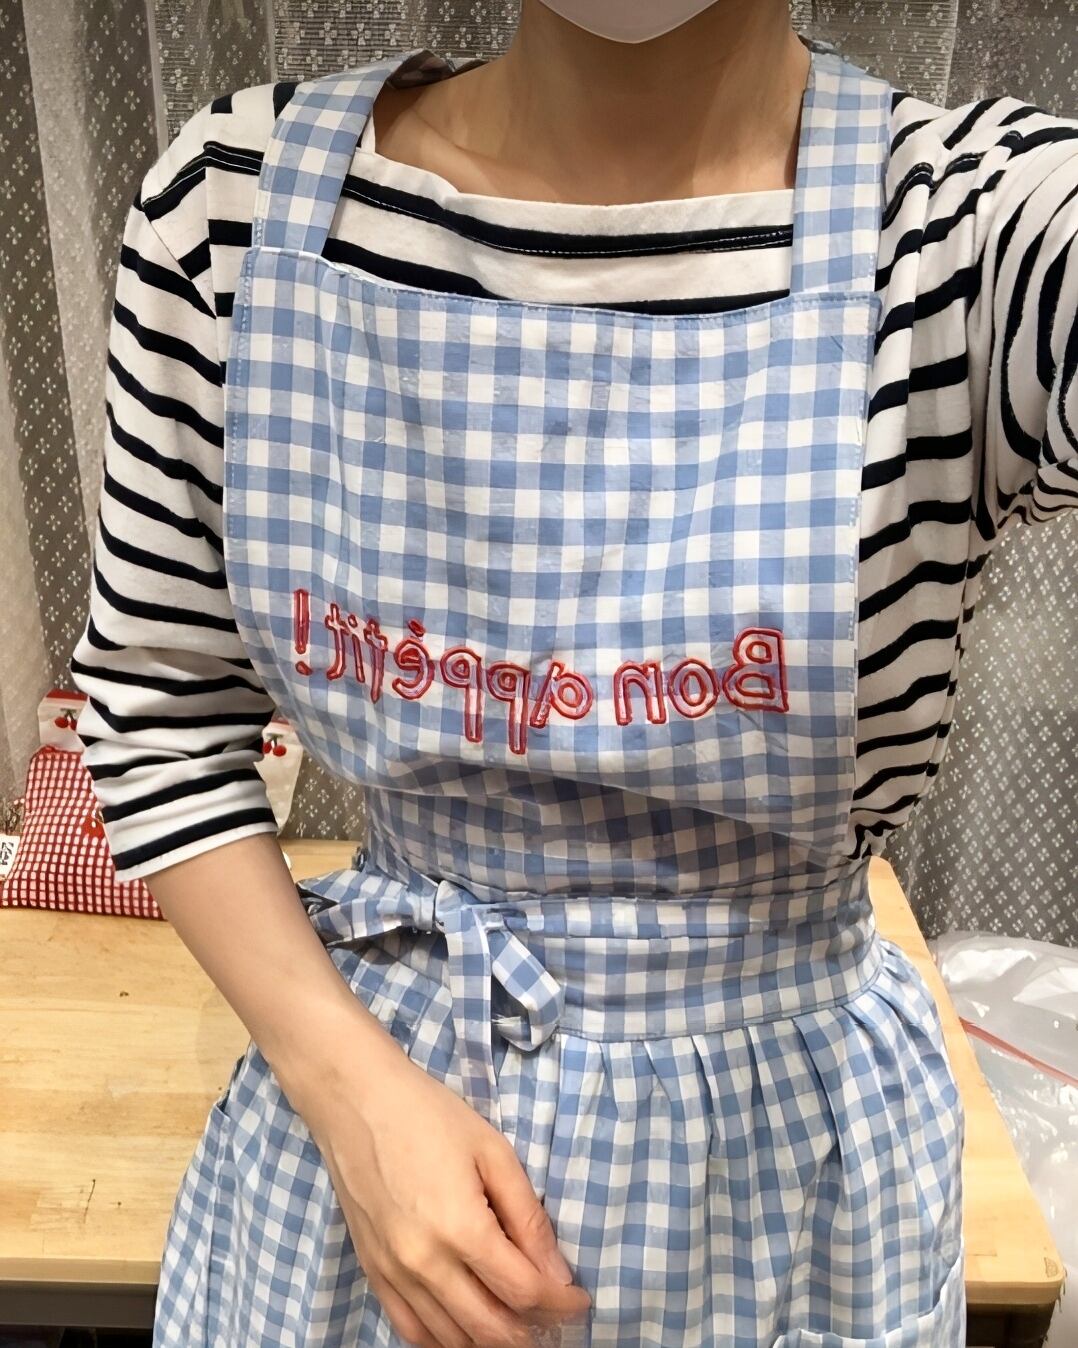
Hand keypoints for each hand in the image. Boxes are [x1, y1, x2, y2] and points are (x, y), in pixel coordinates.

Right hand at [289, 1033, 592, 1347]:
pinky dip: (446, 1340)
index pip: (523, 1292)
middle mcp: (424, 1264)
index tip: (579, 1299)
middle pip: (491, 1329)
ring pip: (452, 1339)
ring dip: (493, 1341)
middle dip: (534, 1331)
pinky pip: (412, 1331)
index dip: (560, 1303)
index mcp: (461, 1228)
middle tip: (557, 1317)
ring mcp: (394, 1273)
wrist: (357, 1102)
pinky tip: (468, 1327)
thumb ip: (527, 1217)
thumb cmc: (429, 1115)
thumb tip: (557, 1272)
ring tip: (520, 1323)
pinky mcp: (372, 1272)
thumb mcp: (493, 1151)